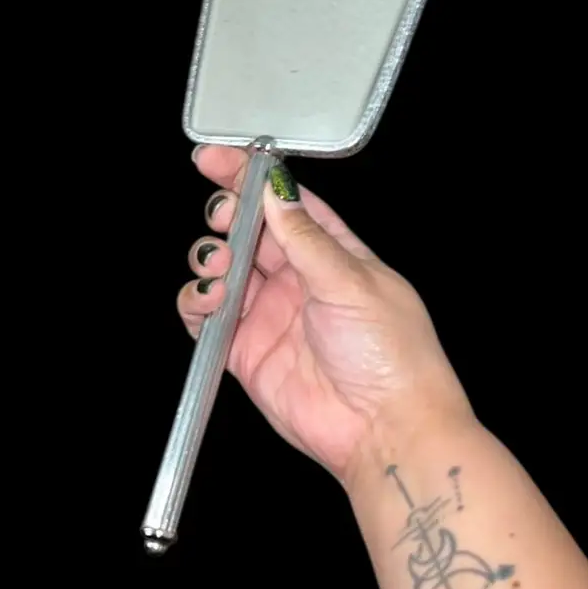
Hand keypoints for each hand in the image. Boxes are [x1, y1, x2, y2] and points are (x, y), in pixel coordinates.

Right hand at [178, 145, 471, 484]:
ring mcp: (270, 313)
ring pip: (225, 270)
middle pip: (250, 231)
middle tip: (222, 217)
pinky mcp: (246, 350)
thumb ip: (305, 237)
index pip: (286, 202)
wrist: (384, 430)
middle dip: (226, 215)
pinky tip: (207, 301)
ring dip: (211, 258)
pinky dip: (196, 304)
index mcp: (333, 253)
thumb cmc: (391, 353)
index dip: (253, 177)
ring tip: (220, 267)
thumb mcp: (351, 281)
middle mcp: (299, 279)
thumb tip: (275, 192)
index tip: (219, 158)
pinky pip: (207, 318)